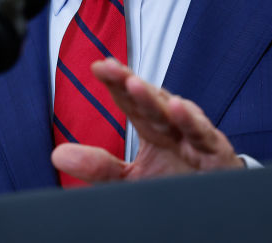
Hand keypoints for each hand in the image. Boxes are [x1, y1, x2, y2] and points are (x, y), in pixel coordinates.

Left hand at [51, 58, 243, 183]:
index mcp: (152, 127)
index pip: (130, 100)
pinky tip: (177, 107)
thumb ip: (98, 166)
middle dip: (128, 82)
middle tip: (108, 67)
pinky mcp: (213, 152)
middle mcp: (171, 125)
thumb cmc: (176, 181)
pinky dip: (190, 121)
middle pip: (148, 99)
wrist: (215, 204)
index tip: (97, 66)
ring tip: (132, 83)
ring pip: (171, 112)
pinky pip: (201, 134)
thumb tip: (57, 155)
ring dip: (153, 98)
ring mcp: (192, 136)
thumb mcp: (131, 178)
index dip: (115, 82)